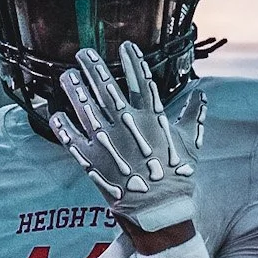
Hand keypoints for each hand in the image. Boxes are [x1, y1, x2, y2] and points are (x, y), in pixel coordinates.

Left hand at [50, 42, 205, 235]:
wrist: (159, 211)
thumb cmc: (176, 178)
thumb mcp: (191, 144)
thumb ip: (193, 117)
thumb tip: (202, 96)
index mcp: (152, 118)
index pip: (141, 80)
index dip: (133, 60)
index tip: (125, 45)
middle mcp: (127, 125)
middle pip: (107, 88)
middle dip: (94, 67)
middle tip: (84, 54)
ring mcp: (107, 142)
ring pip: (86, 108)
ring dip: (74, 90)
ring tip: (67, 76)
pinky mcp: (91, 161)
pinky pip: (71, 139)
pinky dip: (62, 126)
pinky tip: (56, 113)